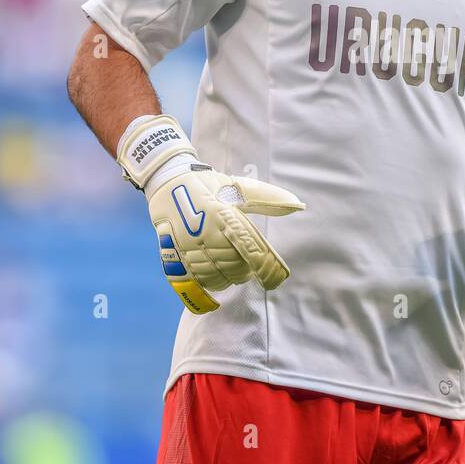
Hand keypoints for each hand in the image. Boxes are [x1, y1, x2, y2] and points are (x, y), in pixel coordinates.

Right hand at [148, 160, 303, 313]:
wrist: (167, 181)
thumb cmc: (208, 184)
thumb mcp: (238, 187)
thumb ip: (268, 198)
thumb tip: (297, 204)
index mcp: (224, 215)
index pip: (251, 249)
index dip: (267, 268)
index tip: (277, 279)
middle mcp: (206, 232)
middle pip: (235, 267)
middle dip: (248, 271)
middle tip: (252, 266)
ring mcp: (188, 245)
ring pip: (216, 275)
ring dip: (231, 278)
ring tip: (236, 270)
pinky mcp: (174, 253)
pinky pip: (196, 278)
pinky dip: (212, 282)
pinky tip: (218, 276)